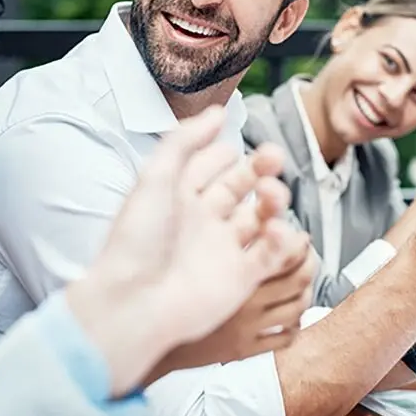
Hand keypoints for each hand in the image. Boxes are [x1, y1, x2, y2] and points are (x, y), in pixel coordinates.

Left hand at [68, 107, 305, 392]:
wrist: (134, 303)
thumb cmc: (137, 241)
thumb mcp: (155, 177)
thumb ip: (184, 140)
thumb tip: (217, 111)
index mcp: (177, 198)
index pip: (208, 167)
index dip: (222, 153)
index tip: (233, 143)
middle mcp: (201, 222)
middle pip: (240, 187)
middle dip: (259, 169)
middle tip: (274, 157)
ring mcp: (223, 250)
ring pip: (260, 217)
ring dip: (274, 200)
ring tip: (273, 193)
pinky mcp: (240, 278)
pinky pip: (270, 254)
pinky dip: (281, 239)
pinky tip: (276, 227)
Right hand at [147, 246, 315, 379]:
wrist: (148, 329)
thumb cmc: (167, 286)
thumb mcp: (192, 249)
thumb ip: (223, 234)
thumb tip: (252, 214)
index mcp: (234, 270)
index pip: (286, 251)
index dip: (300, 242)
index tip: (300, 236)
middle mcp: (246, 300)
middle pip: (298, 278)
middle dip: (310, 263)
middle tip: (308, 255)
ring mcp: (248, 327)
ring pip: (297, 307)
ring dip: (306, 293)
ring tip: (301, 284)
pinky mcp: (245, 349)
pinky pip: (284, 338)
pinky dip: (294, 324)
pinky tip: (289, 316)